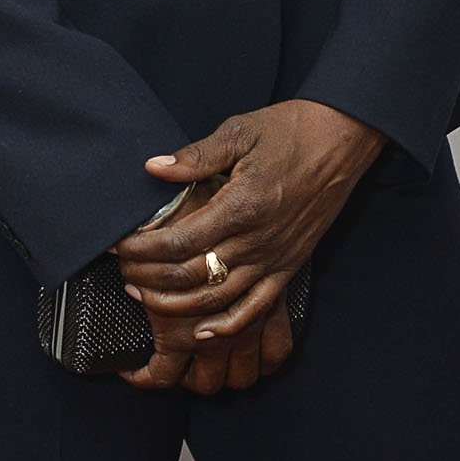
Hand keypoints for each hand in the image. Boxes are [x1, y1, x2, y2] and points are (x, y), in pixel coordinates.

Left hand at [111, 100, 385, 393]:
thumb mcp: (240, 131)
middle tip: (121, 269)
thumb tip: (153, 168)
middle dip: (148, 277)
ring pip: (217, 299)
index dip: (141, 248)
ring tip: (143, 294)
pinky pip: (256, 309)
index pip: (178, 242)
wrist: (343, 139)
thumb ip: (195, 156)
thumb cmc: (290, 130)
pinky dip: (227, 325)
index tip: (116, 245)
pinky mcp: (289, 267)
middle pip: (191, 275)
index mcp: (242, 206)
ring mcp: (275, 258)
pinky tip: (201, 330)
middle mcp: (258, 240)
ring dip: (175, 304)